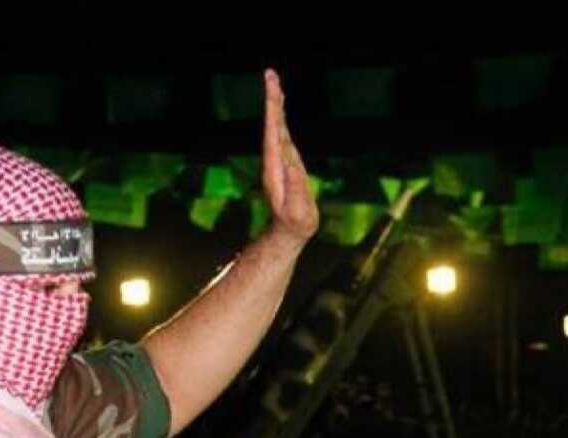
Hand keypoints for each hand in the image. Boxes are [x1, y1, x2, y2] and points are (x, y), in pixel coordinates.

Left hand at [262, 70, 318, 245]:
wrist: (290, 232)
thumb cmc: (295, 223)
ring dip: (276, 106)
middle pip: (273, 124)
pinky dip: (282, 119)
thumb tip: (291, 165)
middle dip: (273, 100)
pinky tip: (281, 109)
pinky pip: (283, 135)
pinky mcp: (287, 163)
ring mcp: (280, 161)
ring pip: (277, 128)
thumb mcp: (297, 210)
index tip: (273, 89)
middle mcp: (275, 161)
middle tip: (270, 75)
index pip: (273, 132)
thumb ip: (294, 189)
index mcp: (275, 167)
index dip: (273, 110)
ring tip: (274, 84)